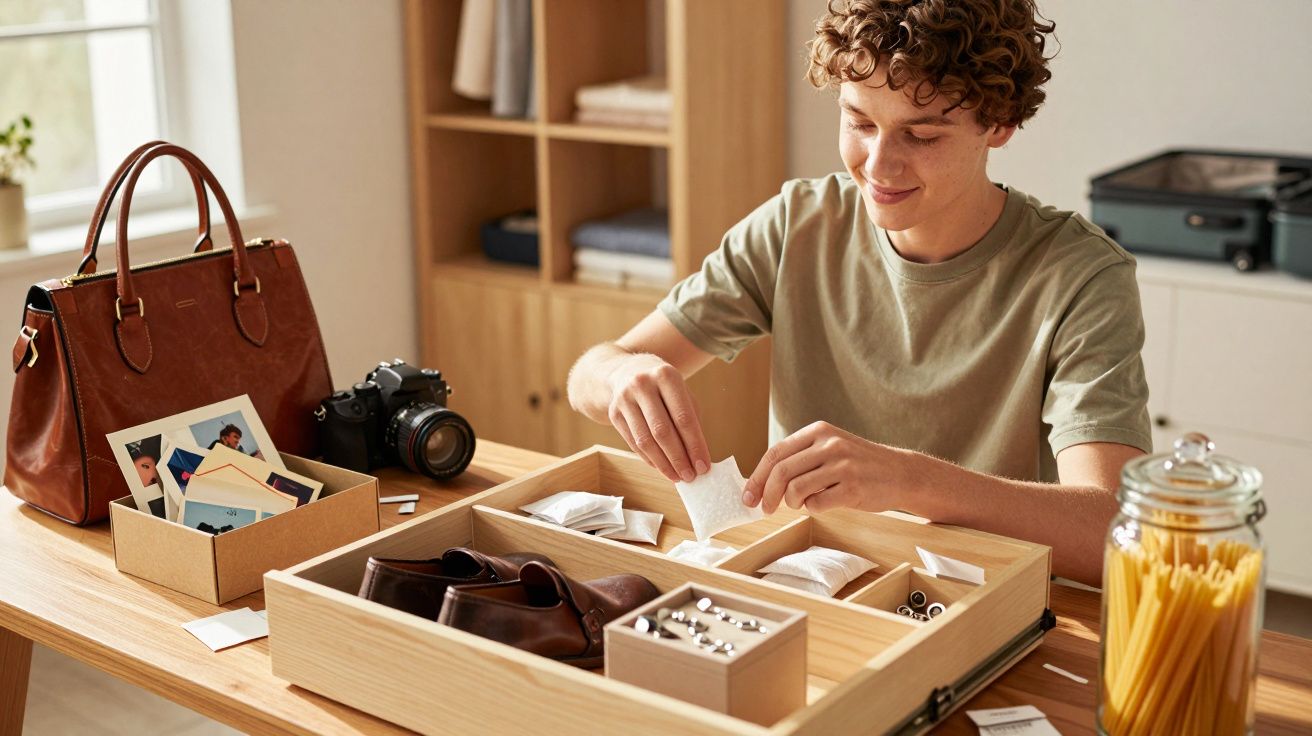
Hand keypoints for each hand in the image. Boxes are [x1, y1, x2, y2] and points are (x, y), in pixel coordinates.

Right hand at [605, 353, 710, 482]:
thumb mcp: (682, 394)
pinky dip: (649, 459)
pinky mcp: (613, 413)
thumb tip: (697, 458)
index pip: (684, 418)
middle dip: (678, 458)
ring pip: (645, 441)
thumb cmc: (664, 387)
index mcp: (666, 375)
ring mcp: (624, 398)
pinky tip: (662, 467)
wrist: (628, 371)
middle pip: (662, 431)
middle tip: (690, 476)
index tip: (703, 466)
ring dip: (663, 464)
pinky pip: (633, 443)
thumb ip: (691, 421)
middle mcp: (642, 384)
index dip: (695, 445)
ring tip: (677, 476)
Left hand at [742, 421, 914, 513]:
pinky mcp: (853, 488)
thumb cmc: (859, 464)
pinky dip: (813, 509)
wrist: (901, 473)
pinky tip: (822, 503)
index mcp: (819, 431)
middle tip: (764, 509)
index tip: (748, 495)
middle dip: (766, 494)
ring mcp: (843, 465)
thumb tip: (762, 482)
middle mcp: (830, 444)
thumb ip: (801, 459)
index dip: (757, 476)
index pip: (776, 452)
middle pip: (781, 471)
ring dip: (791, 503)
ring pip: (796, 489)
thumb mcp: (830, 448)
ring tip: (800, 503)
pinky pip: (817, 504)